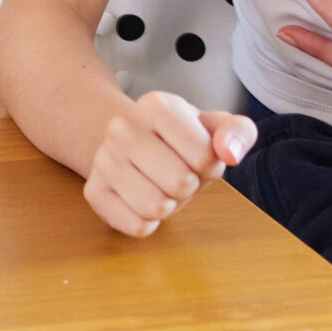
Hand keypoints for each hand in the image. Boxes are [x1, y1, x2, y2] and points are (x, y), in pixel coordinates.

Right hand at [84, 89, 255, 237]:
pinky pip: (135, 225)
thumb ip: (237, 132)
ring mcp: (103, 158)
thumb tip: (229, 153)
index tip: (196, 154)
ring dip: (168, 205)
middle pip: (180, 184)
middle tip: (178, 172)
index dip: (210, 165)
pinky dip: (149, 223)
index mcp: (156, 105)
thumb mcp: (215, 128)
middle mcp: (122, 127)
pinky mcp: (94, 191)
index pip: (206, 157)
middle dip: (189, 186)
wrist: (132, 143)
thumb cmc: (181, 140)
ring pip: (155, 207)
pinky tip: (142, 201)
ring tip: (160, 185)